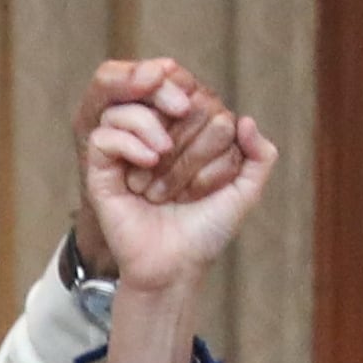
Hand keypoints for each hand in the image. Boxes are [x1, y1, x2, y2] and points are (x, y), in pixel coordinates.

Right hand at [74, 56, 279, 295]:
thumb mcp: (244, 193)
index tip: (218, 137)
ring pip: (129, 107)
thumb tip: (245, 119)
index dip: (203, 108)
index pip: (192, 95)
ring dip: (150, 124)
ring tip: (164, 152)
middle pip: (161, 97)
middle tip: (190, 157)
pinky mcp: (101, 170)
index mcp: (185, 136)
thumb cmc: (205, 231)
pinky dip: (126, 140)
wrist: (175, 267)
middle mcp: (154, 138)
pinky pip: (104, 135)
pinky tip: (147, 161)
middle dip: (182, 123)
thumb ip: (260, 157)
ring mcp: (126, 152)